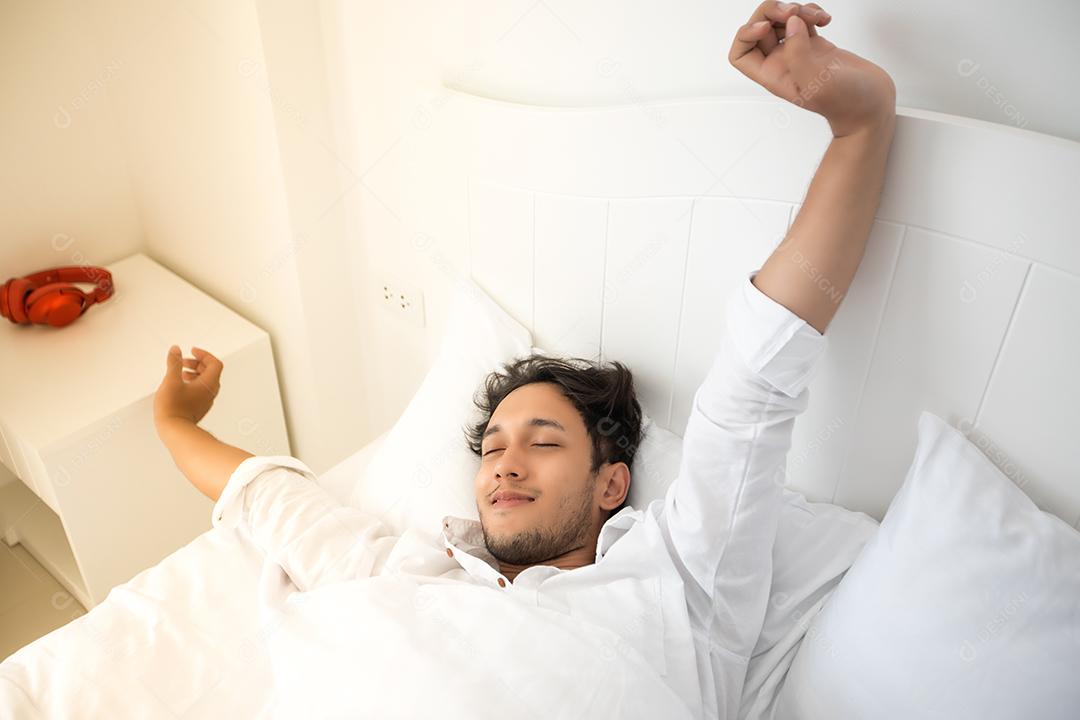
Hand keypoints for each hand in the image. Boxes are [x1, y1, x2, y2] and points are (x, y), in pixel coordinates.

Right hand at [153, 345, 222, 426]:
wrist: (174, 430)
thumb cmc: (173, 408)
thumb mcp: (171, 380)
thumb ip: (174, 363)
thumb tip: (176, 349)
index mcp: (209, 384)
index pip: (215, 363)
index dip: (204, 355)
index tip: (192, 351)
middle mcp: (211, 392)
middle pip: (211, 371)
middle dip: (197, 363)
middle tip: (183, 362)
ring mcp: (206, 401)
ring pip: (205, 381)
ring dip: (194, 373)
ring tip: (180, 373)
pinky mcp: (199, 407)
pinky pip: (200, 390)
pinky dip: (193, 383)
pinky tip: (179, 385)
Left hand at [729, 1, 895, 137]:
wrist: (872, 105)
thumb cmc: (847, 103)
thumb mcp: (817, 82)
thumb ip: (799, 53)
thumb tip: (791, 23)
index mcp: (773, 76)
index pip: (741, 54)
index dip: (746, 34)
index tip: (766, 27)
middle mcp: (782, 64)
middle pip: (760, 30)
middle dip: (772, 13)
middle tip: (794, 12)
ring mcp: (799, 53)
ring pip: (782, 21)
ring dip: (796, 10)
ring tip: (816, 17)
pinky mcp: (816, 45)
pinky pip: (803, 20)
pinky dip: (811, 12)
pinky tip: (825, 19)